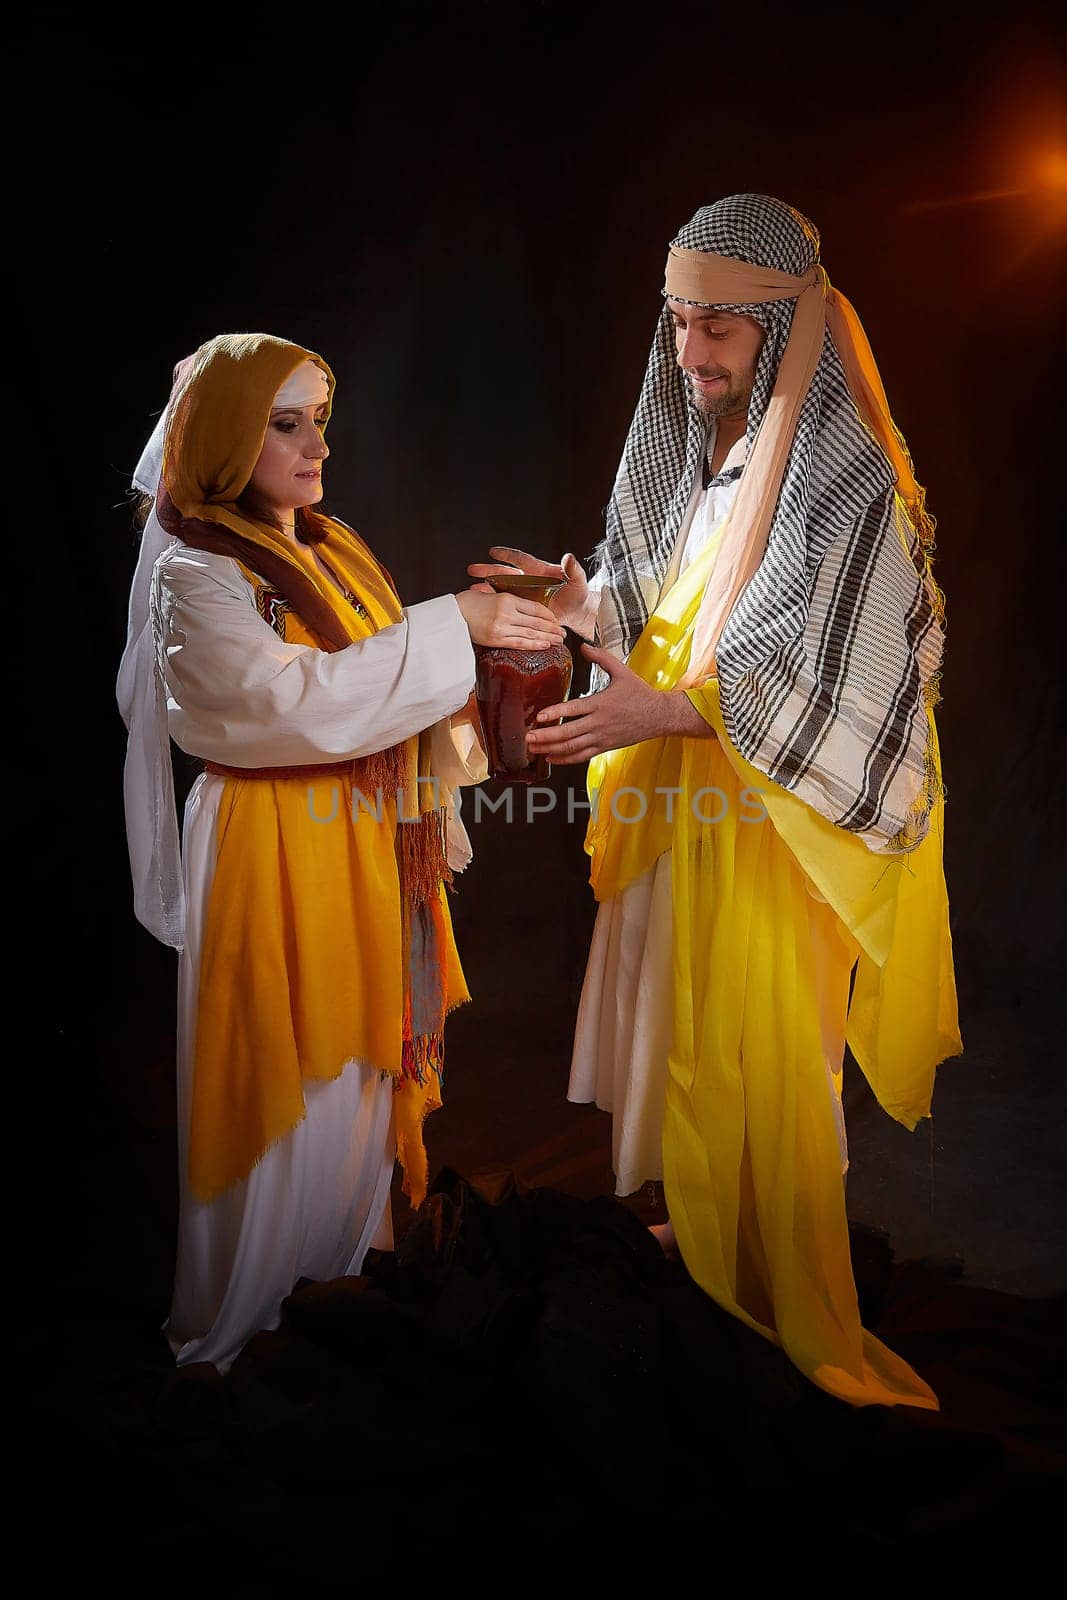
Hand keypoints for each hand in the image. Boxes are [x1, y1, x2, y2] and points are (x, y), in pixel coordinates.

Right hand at [454, 588, 565, 649]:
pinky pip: (519, 642)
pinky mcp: (496, 639)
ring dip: (547, 638)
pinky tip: (544, 646)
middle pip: (536, 621)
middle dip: (552, 628)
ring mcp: (502, 626)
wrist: (451, 615)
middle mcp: (506, 612)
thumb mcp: (490, 595)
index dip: (548, 615)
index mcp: (506, 598)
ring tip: (559, 641)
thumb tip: (521, 607)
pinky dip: (533, 644)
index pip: (534, 607)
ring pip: (530, 633)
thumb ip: (506, 600)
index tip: (556, 620)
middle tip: (564, 634)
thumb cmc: (468, 604)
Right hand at [467, 546, 597, 639]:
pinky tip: (482, 604)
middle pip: (505, 573)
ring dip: (487, 588)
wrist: (577, 612)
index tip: (494, 551)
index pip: (520, 560)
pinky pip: (507, 607)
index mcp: (538, 571)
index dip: (508, 555)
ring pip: (502, 590)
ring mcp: (524, 595)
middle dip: (488, 571)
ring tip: (472, 588)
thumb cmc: (578, 594)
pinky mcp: (523, 610)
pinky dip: (495, 605)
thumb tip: (568, 557)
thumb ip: (574, 570)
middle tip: (473, 569)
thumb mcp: (578, 581)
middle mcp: (528, 581)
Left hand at [525, 644, 713, 762]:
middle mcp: (599, 723)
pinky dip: (565, 758)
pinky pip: (582, 756)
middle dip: (546, 736)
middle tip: (527, 737)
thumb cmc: (639, 692)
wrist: (659, 716)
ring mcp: (602, 738)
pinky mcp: (605, 747)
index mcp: (600, 703)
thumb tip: (583, 645)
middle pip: (568, 733)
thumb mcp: (622, 671)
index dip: (555, 714)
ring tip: (533, 748)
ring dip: (551, 749)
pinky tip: (551, 758)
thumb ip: (601, 658)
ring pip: (573, 747)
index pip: (573, 710)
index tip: (539, 717)